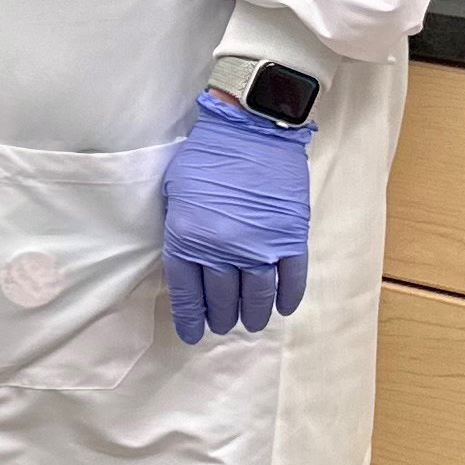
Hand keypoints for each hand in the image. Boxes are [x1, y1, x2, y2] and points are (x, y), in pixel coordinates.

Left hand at [161, 88, 310, 342]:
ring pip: (257, 296)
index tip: (191, 334)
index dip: (189, 318)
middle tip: (222, 325)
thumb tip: (188, 263)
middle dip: (220, 317)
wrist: (252, 130)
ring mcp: (260, 248)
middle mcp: (223, 251)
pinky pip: (291, 280)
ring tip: (250, 322)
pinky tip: (282, 308)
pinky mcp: (291, 239)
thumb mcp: (174, 194)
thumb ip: (180, 231)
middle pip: (222, 300)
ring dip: (253, 314)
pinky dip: (287, 298)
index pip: (186, 294)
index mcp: (187, 240)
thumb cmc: (205, 157)